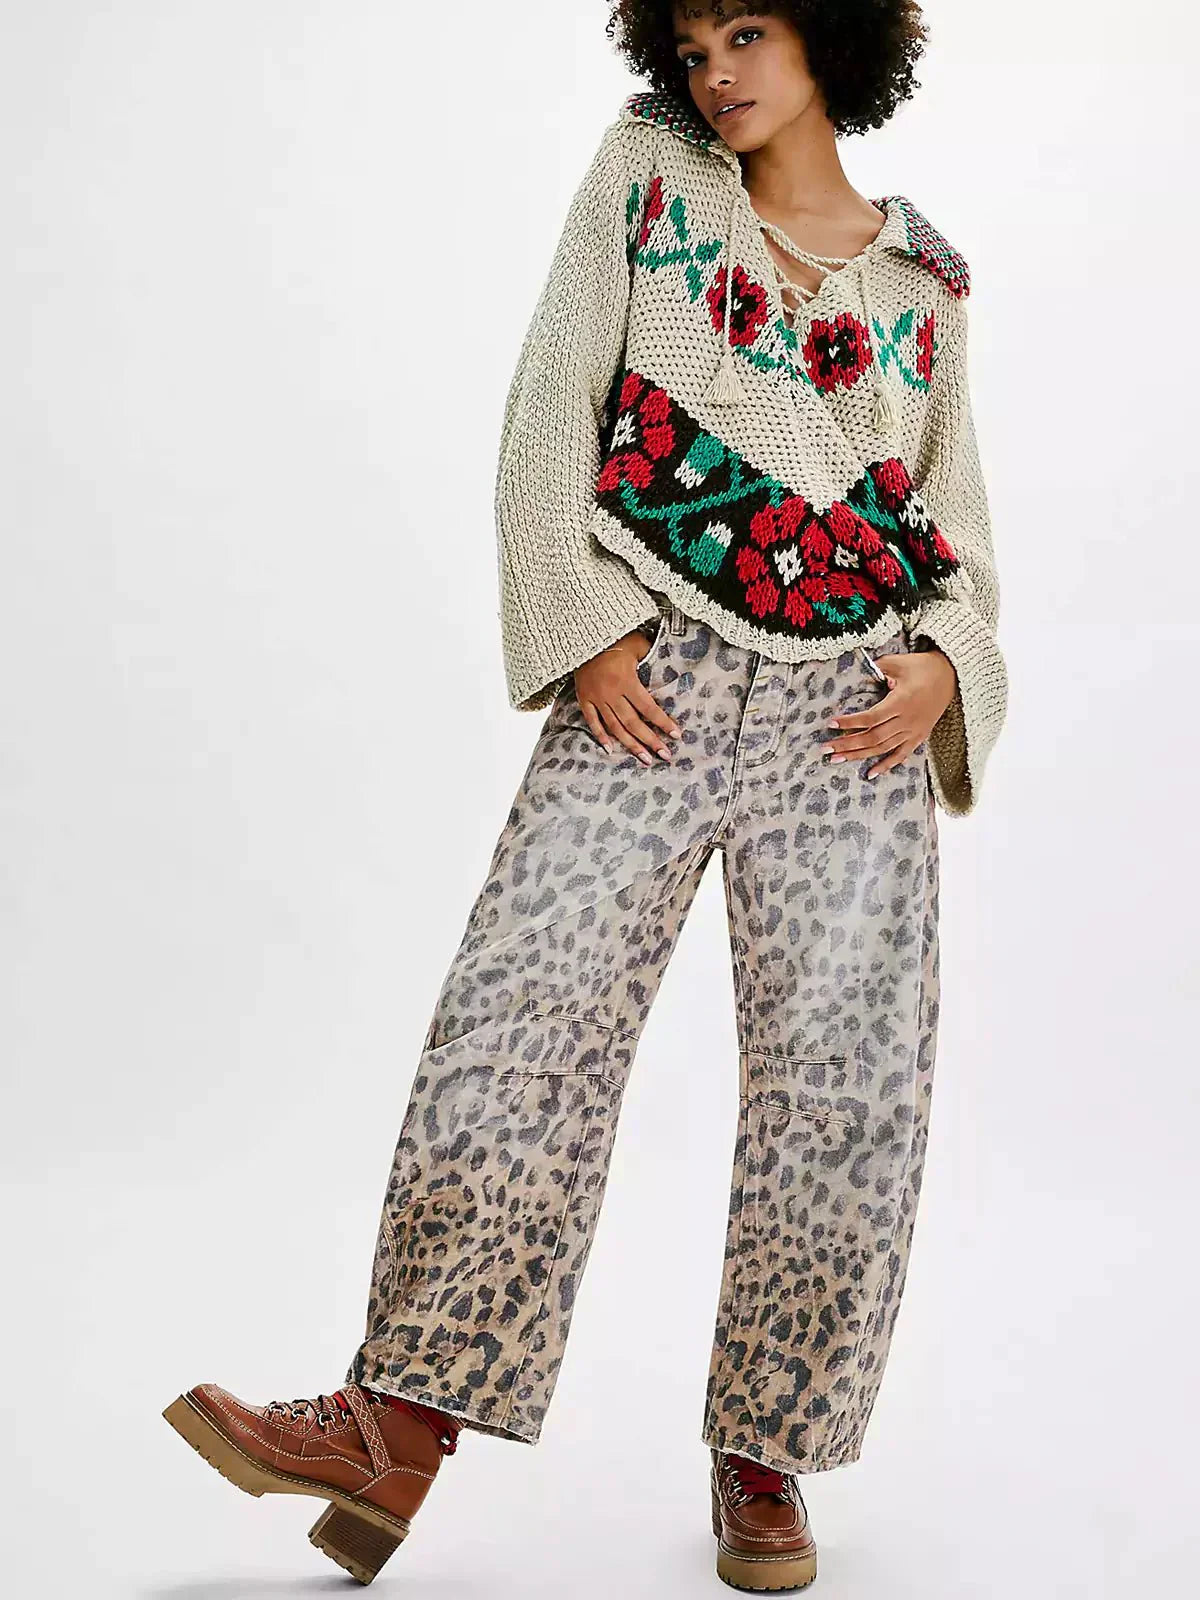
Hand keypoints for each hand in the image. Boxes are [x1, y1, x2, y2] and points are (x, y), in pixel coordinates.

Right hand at [574, 629, 681, 765]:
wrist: (583, 637)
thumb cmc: (614, 639)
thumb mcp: (638, 643)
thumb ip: (652, 655)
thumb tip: (670, 658)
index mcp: (627, 681)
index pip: (648, 708)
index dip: (663, 723)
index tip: (676, 735)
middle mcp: (612, 693)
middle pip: (633, 723)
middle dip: (650, 740)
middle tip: (665, 755)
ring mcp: (596, 698)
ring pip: (615, 727)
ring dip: (630, 745)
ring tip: (644, 759)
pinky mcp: (584, 699)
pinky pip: (592, 721)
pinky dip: (600, 736)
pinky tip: (611, 749)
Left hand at [819, 647, 956, 780]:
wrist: (951, 676)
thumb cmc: (921, 667)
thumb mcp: (898, 662)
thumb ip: (877, 668)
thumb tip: (857, 672)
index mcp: (902, 702)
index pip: (871, 717)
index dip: (850, 723)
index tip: (831, 724)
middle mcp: (907, 720)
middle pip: (874, 737)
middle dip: (848, 744)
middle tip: (826, 749)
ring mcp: (914, 731)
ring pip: (883, 748)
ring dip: (859, 755)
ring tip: (837, 759)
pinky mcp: (918, 736)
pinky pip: (901, 755)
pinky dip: (886, 766)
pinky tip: (870, 774)